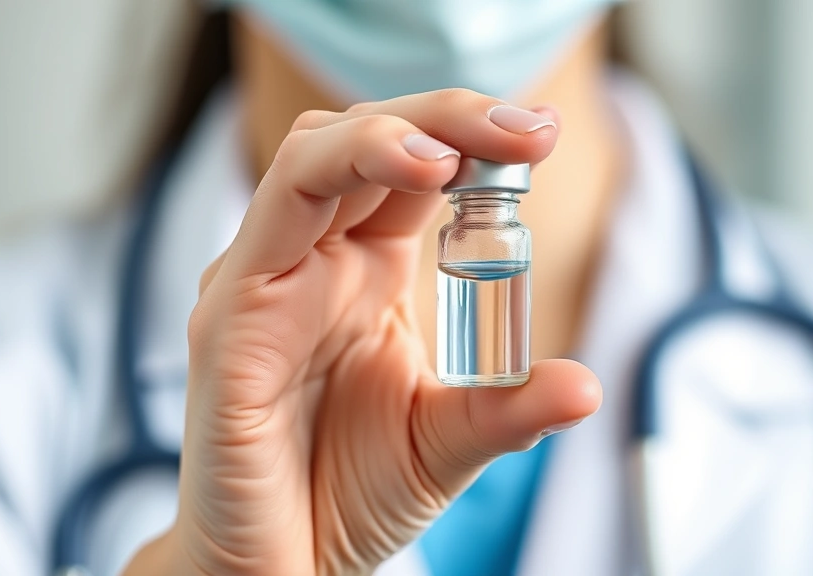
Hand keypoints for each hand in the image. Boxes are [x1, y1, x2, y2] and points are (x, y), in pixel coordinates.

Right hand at [148, 89, 600, 574]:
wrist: (283, 570)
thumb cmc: (346, 496)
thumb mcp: (447, 441)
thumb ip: (507, 408)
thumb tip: (585, 386)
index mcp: (364, 272)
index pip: (411, 170)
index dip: (471, 137)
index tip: (539, 135)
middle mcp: (312, 262)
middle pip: (363, 140)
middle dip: (444, 116)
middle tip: (523, 127)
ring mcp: (264, 284)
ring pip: (310, 159)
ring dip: (388, 132)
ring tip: (459, 149)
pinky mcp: (228, 321)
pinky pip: (269, 222)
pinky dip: (336, 177)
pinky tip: (411, 176)